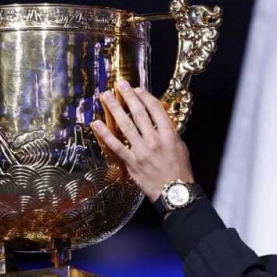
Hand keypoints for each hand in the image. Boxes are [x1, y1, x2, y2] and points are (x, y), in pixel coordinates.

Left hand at [91, 80, 194, 201]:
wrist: (174, 191)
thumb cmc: (179, 169)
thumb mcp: (179, 145)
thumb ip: (168, 131)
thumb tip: (156, 119)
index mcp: (168, 134)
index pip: (155, 109)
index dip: (144, 96)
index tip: (137, 89)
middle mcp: (154, 139)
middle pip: (138, 113)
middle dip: (128, 96)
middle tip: (119, 84)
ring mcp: (141, 150)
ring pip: (125, 125)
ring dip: (115, 108)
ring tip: (106, 96)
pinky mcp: (131, 162)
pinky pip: (115, 145)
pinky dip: (105, 134)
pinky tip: (97, 123)